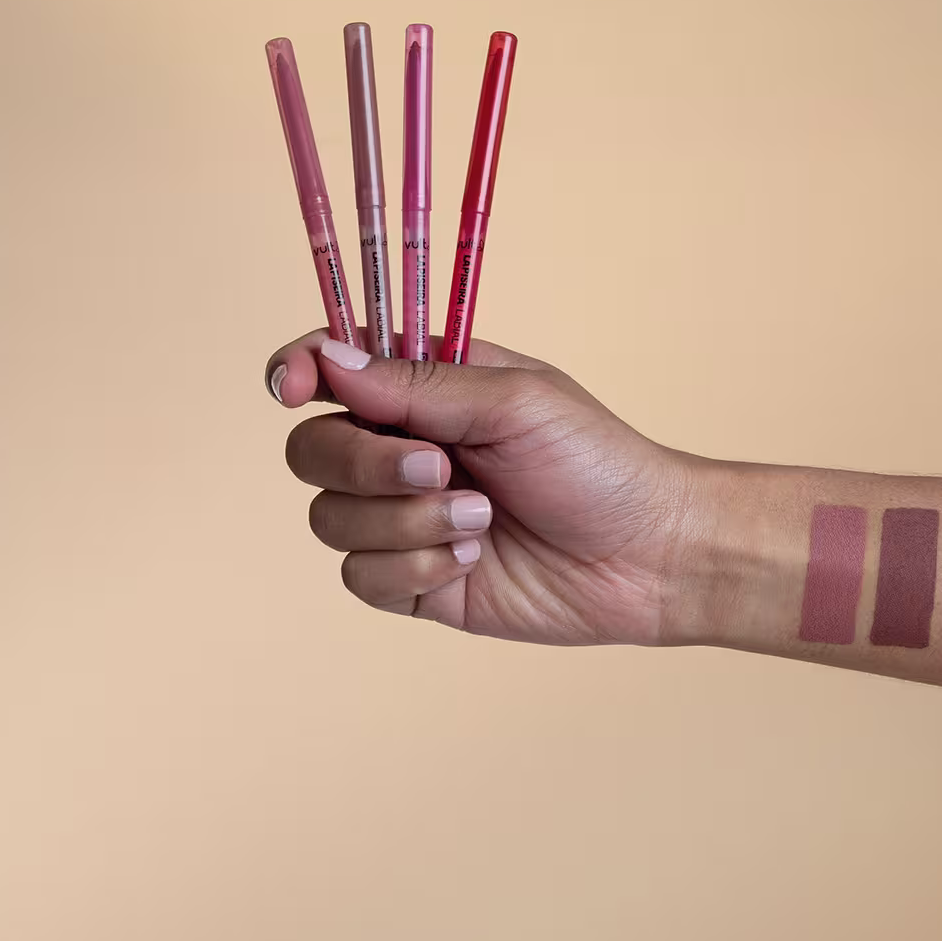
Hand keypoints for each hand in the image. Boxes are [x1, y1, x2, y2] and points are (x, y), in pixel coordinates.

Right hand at [265, 330, 706, 644]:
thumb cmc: (600, 465)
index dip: (298, 372)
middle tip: (440, 468)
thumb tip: (327, 358)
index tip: (292, 389)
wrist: (648, 558)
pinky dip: (413, 568)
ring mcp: (406, 519)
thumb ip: (417, 384)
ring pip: (329, 518)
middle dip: (365, 462)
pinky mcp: (417, 582)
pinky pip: (361, 577)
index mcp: (428, 389)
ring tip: (480, 519)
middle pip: (312, 449)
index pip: (332, 368)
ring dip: (403, 521)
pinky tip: (471, 559)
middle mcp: (407, 450)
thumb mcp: (515, 402)